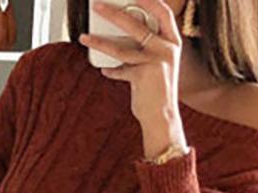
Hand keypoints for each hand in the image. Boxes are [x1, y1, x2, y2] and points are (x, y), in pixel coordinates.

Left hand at [79, 0, 186, 149]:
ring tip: (84, 37)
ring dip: (99, 41)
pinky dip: (111, 71)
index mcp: (173, 43)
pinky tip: (105, 70)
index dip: (149, 0)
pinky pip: (120, 69)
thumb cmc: (158, 90)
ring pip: (121, 48)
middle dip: (113, 13)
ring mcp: (155, 62)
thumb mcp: (159, 64)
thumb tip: (121, 32)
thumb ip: (146, 47)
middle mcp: (166, 49)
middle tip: (97, 6)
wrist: (163, 117)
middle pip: (136, 23)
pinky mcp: (142, 75)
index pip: (163, 12)